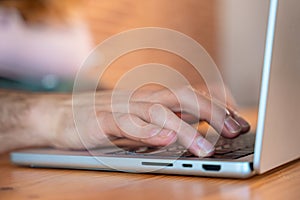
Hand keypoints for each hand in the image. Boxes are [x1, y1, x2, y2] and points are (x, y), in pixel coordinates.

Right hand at [31, 86, 249, 156]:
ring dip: (185, 129)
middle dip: (213, 111)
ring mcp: (123, 109)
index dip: (218, 104)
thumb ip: (166, 123)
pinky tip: (163, 139)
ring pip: (159, 111)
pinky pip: (126, 124)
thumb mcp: (143, 122)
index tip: (238, 119)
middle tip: (236, 130)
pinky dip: (147, 131)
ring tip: (205, 148)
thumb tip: (198, 130)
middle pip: (183, 98)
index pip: (193, 94)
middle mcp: (143, 101)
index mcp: (155, 101)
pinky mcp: (102, 122)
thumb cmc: (108, 120)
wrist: (62, 115)